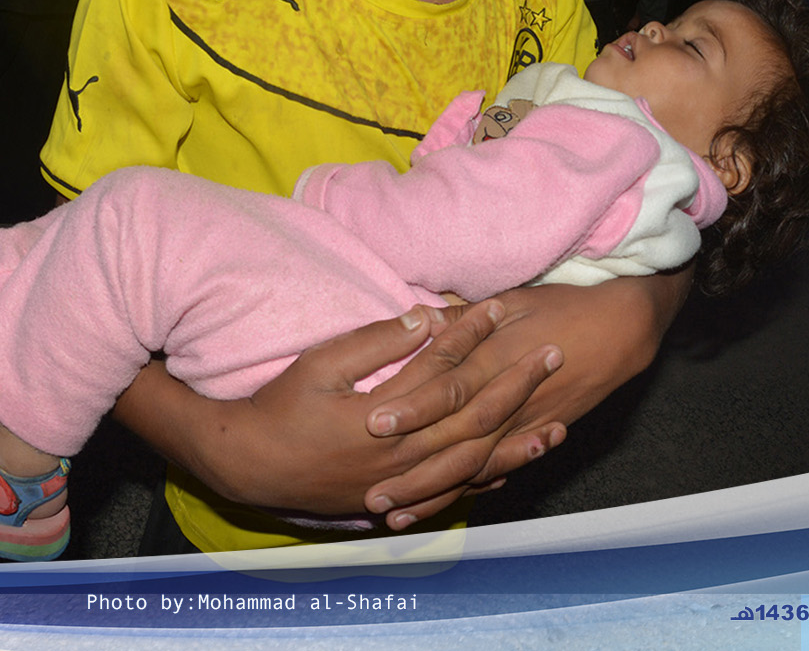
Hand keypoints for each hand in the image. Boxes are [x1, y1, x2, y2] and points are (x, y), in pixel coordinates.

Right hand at [113, 301, 563, 523]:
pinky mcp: (396, 500)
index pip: (445, 367)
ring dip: (517, 442)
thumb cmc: (280, 408)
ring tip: (558, 426)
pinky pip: (453, 493)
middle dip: (518, 385)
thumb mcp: (321, 364)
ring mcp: (404, 484)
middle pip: (475, 418)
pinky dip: (485, 480)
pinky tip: (509, 470)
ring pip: (474, 463)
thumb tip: (426, 316)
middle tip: (554, 356)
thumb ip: (376, 342)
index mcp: (390, 416)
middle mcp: (405, 456)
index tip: (503, 308)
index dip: (475, 335)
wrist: (250, 467)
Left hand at [362, 273, 690, 526]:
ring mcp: (521, 424)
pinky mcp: (533, 435)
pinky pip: (498, 469)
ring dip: (434, 492)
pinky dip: (470, 490)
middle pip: (452, 440)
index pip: (444, 388)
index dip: (410, 406)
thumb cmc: (561, 306)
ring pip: (472, 466)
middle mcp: (505, 400)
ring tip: (397, 515)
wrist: (619, 329)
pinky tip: (445, 505)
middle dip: (411, 470)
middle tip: (371, 494)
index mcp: (493, 360)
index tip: (373, 423)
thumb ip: (463, 317)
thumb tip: (420, 318)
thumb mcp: (511, 300)